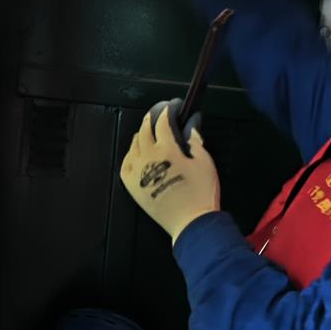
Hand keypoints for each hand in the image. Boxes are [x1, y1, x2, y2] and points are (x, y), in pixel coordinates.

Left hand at [120, 99, 220, 242]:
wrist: (191, 223)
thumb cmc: (201, 194)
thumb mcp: (205, 161)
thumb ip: (195, 139)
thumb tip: (191, 124)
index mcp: (167, 149)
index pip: (163, 121)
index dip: (168, 109)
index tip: (174, 106)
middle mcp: (149, 157)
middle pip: (145, 129)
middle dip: (152, 117)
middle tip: (160, 113)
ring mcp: (138, 172)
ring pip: (134, 144)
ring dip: (142, 134)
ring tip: (150, 132)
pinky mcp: (133, 186)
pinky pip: (126, 163)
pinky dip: (131, 154)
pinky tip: (137, 153)